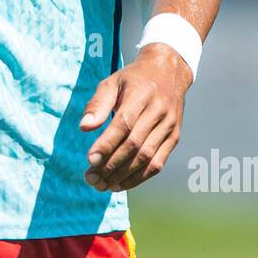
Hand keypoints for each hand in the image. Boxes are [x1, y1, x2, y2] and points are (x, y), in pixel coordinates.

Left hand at [79, 44, 191, 191]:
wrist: (169, 72)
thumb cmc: (133, 79)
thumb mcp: (112, 82)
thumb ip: (97, 104)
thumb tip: (84, 127)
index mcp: (142, 95)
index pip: (124, 124)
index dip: (107, 144)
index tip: (90, 160)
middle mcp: (159, 111)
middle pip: (134, 145)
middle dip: (111, 165)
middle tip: (91, 178)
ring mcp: (169, 126)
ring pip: (146, 158)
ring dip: (123, 175)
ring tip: (102, 185)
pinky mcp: (174, 138)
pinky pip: (158, 163)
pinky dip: (138, 178)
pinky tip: (120, 184)